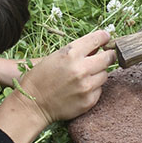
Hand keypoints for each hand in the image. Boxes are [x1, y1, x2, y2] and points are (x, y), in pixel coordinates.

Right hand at [0, 30, 115, 142]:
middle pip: (108, 58)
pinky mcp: (89, 100)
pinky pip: (99, 89)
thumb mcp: (55, 57)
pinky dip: (94, 88)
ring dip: (99, 73)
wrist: (33, 105)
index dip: (104, 37)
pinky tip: (81, 89)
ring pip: (105, 74)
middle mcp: (81, 69)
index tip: (105, 38)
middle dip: (108, 56)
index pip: (98, 38)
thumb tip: (97, 48)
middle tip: (105, 57)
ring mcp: (86, 86)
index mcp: (71, 53)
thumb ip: (77, 51)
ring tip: (85, 76)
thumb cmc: (40, 78)